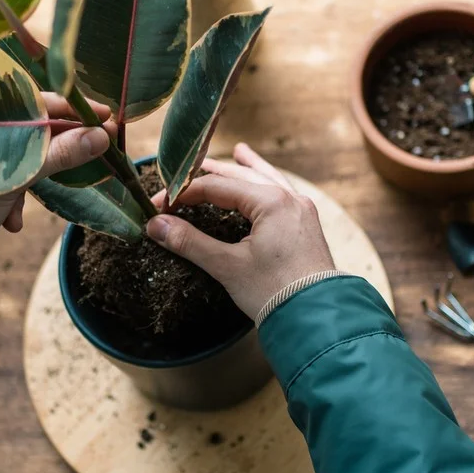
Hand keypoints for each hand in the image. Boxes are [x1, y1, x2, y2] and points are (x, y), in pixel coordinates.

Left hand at [0, 94, 114, 248]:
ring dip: (33, 180)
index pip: (40, 100)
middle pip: (35, 128)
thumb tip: (102, 136)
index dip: (76, 109)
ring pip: (24, 154)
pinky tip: (11, 221)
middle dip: (57, 151)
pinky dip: (15, 197)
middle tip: (91, 155)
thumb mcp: (19, 177)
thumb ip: (60, 153)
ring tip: (25, 208)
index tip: (107, 117)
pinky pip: (8, 175)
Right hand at [146, 143, 335, 318]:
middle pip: (242, 176)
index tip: (160, 206)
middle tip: (186, 170)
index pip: (216, 187)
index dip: (183, 194)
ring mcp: (301, 211)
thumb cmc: (275, 292)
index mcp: (271, 202)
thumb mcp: (227, 266)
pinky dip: (268, 185)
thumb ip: (190, 242)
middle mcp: (289, 198)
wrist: (318, 320)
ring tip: (239, 152)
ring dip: (248, 169)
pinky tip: (266, 184)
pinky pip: (283, 194)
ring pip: (268, 180)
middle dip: (212, 174)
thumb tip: (156, 225)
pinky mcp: (306, 226)